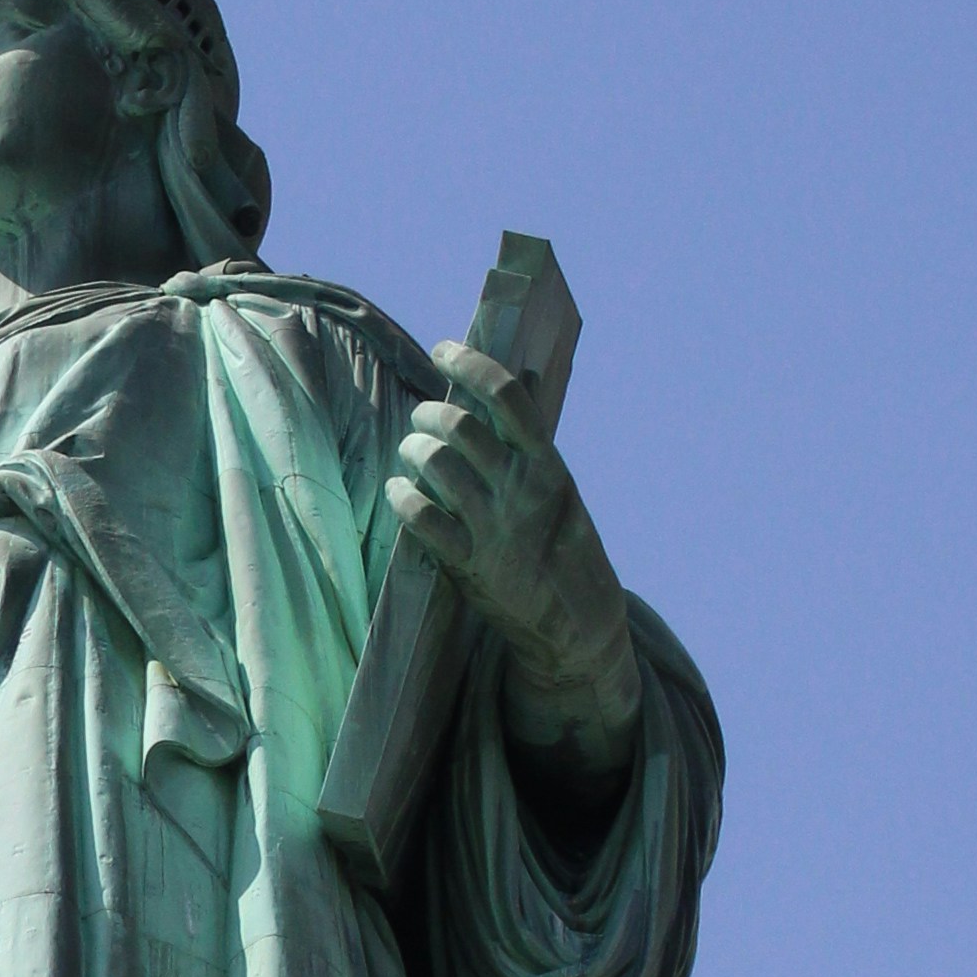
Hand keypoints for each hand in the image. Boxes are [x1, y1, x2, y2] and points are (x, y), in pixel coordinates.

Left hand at [386, 348, 642, 758]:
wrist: (577, 626)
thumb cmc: (567, 549)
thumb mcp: (562, 490)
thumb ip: (534, 441)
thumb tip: (524, 378)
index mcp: (548, 466)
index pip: (507, 396)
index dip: (470, 364)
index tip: (443, 350)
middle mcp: (520, 490)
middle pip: (460, 426)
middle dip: (429, 415)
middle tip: (423, 420)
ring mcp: (493, 526)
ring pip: (435, 463)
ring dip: (413, 451)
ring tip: (412, 455)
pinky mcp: (467, 563)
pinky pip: (419, 516)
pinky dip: (402, 496)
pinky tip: (400, 491)